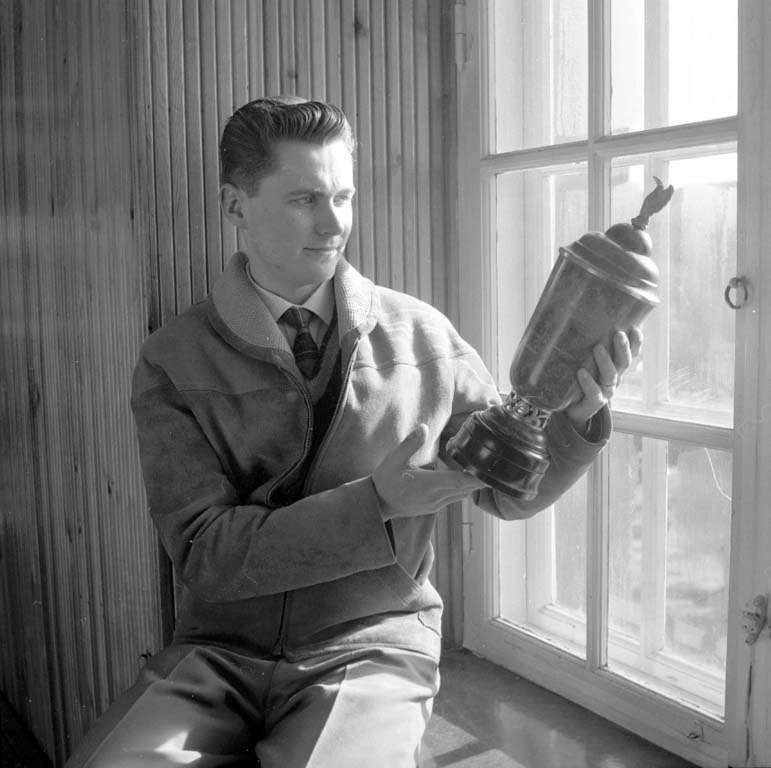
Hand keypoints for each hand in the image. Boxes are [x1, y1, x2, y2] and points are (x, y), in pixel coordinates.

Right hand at [372, 424, 487, 520]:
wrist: (377, 504)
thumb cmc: (385, 480)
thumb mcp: (393, 459)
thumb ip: (410, 443)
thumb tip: (424, 427)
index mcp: (428, 484)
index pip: (459, 481)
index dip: (477, 477)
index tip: (491, 470)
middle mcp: (436, 497)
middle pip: (466, 489)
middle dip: (481, 479)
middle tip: (495, 465)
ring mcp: (437, 504)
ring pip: (462, 494)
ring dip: (473, 484)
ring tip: (485, 469)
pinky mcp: (434, 506)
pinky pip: (455, 497)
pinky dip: (463, 488)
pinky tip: (466, 477)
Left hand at [565, 328, 642, 429]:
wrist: (570, 409)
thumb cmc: (578, 379)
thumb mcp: (584, 359)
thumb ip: (584, 343)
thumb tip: (572, 316)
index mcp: (615, 366)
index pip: (631, 352)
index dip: (636, 342)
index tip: (635, 328)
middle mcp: (614, 378)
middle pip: (624, 362)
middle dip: (623, 348)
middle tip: (618, 334)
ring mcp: (605, 391)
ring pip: (611, 376)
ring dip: (605, 361)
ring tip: (597, 348)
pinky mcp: (593, 402)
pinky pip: (594, 392)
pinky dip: (588, 382)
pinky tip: (581, 372)